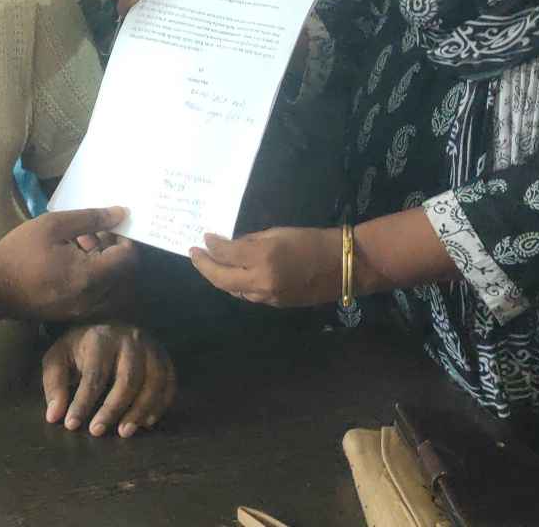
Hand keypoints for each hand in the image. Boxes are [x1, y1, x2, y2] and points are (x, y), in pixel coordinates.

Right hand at [0, 207, 136, 321]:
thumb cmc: (19, 253)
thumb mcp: (53, 225)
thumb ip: (91, 219)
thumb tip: (121, 213)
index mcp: (89, 276)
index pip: (128, 259)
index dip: (125, 240)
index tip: (110, 227)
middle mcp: (92, 298)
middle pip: (125, 275)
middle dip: (116, 252)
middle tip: (96, 235)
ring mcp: (84, 310)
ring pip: (114, 287)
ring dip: (107, 266)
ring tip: (82, 246)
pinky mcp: (75, 314)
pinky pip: (100, 297)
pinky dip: (97, 279)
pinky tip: (74, 262)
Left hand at [39, 323, 175, 437]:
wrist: (107, 324)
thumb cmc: (80, 348)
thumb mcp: (58, 359)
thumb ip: (55, 385)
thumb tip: (54, 416)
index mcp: (101, 338)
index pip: (94, 375)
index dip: (83, 402)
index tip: (71, 425)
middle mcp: (130, 340)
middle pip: (128, 379)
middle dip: (113, 409)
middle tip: (97, 432)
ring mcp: (151, 348)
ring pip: (153, 382)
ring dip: (140, 411)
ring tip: (124, 432)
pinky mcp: (164, 358)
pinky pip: (169, 383)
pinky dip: (161, 404)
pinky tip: (146, 422)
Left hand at [188, 227, 339, 307]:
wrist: (344, 266)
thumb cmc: (313, 241)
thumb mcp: (279, 232)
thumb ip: (252, 240)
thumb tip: (232, 244)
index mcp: (263, 257)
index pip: (226, 252)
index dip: (212, 245)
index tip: (205, 237)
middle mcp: (261, 280)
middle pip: (221, 278)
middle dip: (203, 266)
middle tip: (194, 253)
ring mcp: (267, 296)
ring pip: (232, 289)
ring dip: (218, 277)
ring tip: (209, 264)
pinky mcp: (275, 304)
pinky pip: (248, 294)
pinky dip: (236, 284)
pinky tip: (232, 274)